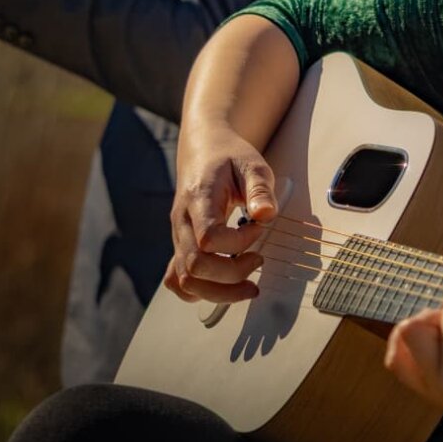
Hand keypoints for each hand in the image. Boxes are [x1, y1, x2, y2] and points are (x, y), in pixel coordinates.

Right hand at [165, 124, 278, 304]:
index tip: (259, 228)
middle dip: (232, 275)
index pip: (209, 238)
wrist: (204, 149)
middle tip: (258, 261)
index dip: (239, 243)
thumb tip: (266, 215)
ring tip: (247, 285)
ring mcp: (178, 236)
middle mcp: (181, 221)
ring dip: (218, 292)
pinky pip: (176, 280)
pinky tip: (223, 285)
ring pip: (184, 281)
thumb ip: (260, 188)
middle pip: (194, 267)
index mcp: (198, 198)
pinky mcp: (180, 245)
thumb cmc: (228, 157)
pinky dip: (199, 291)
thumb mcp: (252, 163)